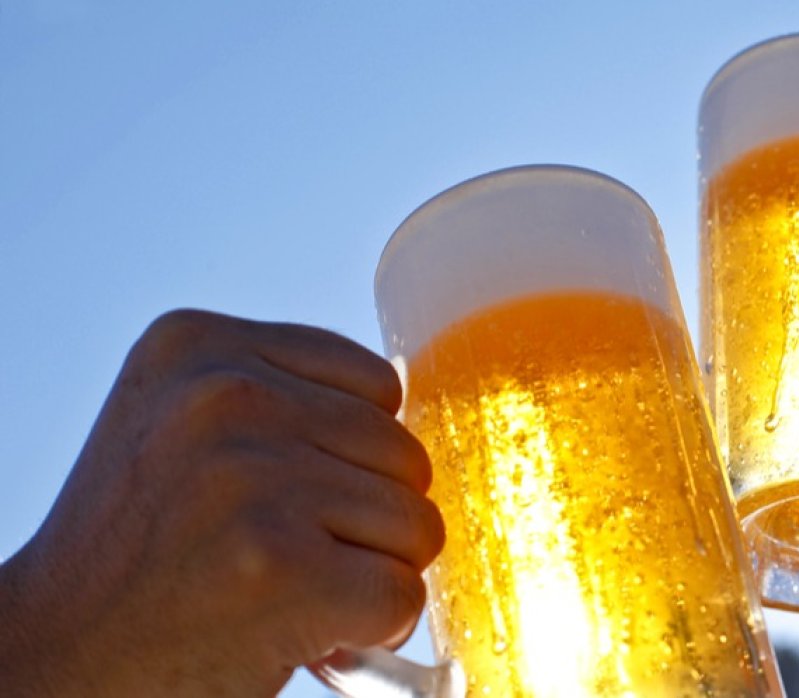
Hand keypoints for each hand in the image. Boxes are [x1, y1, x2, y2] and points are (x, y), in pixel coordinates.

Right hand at [0, 310, 444, 695]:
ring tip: (292, 590)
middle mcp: (224, 397)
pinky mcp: (281, 568)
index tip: (286, 497)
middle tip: (288, 556)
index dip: (355, 457)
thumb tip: (409, 420)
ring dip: (374, 574)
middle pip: (404, 454)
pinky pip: (404, 594)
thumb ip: (285, 396)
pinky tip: (310, 632)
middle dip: (370, 520)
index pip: (378, 384)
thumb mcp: (183, 425)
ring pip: (416, 524)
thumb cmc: (145, 550)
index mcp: (198, 344)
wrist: (62, 654)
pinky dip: (375, 630)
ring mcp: (252, 481)